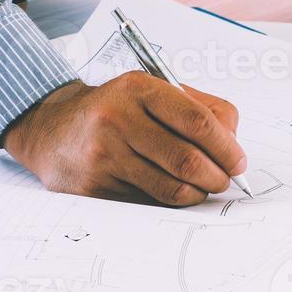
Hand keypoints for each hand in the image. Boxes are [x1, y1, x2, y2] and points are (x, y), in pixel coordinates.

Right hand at [1, 74, 246, 206]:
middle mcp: (117, 119)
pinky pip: (148, 203)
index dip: (226, 147)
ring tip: (201, 189)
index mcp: (137, 88)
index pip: (197, 120)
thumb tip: (233, 143)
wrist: (53, 130)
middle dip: (216, 177)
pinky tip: (170, 192)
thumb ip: (198, 108)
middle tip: (223, 181)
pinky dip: (169, 203)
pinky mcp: (95, 187)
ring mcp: (103, 156)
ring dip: (196, 194)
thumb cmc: (114, 111)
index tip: (238, 162)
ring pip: (170, 188)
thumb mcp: (151, 93)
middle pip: (186, 159)